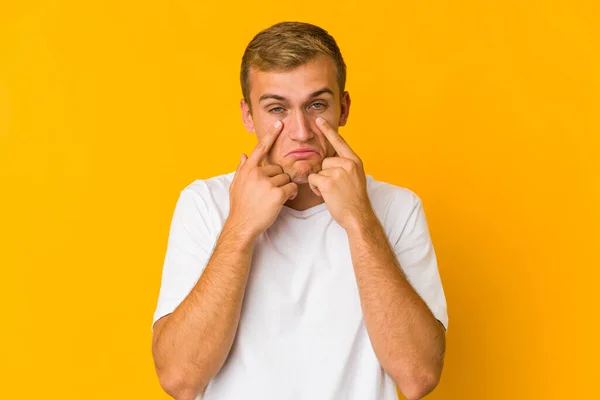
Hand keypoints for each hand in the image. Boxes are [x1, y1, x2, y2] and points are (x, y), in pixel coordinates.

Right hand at [227, 120, 298, 239]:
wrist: (242, 225)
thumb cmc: (240, 206)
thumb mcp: (236, 185)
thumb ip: (241, 169)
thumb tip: (242, 155)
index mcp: (248, 169)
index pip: (261, 148)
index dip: (271, 135)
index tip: (279, 123)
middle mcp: (257, 173)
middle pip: (278, 169)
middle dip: (278, 179)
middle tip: (270, 192)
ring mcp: (267, 183)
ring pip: (286, 179)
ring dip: (284, 188)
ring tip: (274, 199)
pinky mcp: (277, 194)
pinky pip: (292, 188)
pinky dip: (292, 194)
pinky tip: (285, 200)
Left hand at [308, 117, 372, 230]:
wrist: (358, 216)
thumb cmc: (355, 200)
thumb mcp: (355, 177)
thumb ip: (344, 166)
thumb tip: (328, 161)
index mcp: (355, 161)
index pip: (339, 142)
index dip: (328, 130)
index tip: (319, 120)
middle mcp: (348, 164)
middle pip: (325, 161)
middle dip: (325, 174)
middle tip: (336, 187)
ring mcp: (338, 172)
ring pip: (318, 171)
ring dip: (321, 182)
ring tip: (333, 193)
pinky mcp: (328, 182)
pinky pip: (314, 179)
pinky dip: (316, 188)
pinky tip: (326, 195)